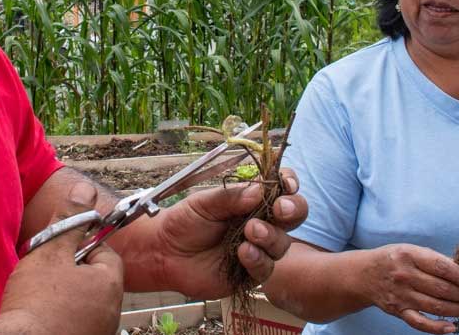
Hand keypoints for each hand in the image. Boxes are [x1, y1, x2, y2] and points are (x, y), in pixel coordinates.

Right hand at [0, 182, 123, 334]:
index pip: (105, 253)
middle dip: (73, 271)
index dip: (81, 246)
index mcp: (110, 284)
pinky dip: (64, 314)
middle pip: (96, 278)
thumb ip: (71, 219)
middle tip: (47, 270)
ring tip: (42, 292)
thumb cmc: (36, 302)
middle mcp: (112, 311)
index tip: (59, 249)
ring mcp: (99, 330)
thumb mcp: (50, 251)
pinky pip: (78, 321)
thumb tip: (86, 190)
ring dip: (68, 294)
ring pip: (86, 301)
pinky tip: (43, 313)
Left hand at [145, 168, 307, 297]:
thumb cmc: (184, 222)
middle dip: (293, 210)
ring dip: (271, 236)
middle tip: (279, 209)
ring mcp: (258, 249)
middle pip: (293, 216)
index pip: (281, 189)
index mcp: (251, 201)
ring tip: (250, 232)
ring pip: (282, 244)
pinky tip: (243, 253)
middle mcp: (261, 223)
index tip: (286, 185)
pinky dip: (258, 260)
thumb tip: (260, 190)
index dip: (289, 185)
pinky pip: (266, 268)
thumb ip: (231, 197)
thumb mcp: (203, 202)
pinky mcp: (251, 273)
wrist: (165, 252)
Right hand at [362, 244, 458, 334]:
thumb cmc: (392, 260)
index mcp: (409, 255)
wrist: (364, 274)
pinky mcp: (398, 310)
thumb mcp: (410, 250)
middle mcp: (405, 275)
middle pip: (441, 288)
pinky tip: (453, 327)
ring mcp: (401, 295)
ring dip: (458, 309)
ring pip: (436, 306)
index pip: (442, 267)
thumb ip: (434, 259)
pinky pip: (420, 323)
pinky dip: (437, 328)